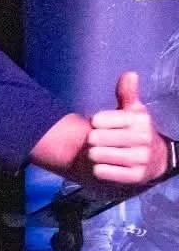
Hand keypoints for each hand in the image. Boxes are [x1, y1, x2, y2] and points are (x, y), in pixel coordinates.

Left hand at [87, 70, 163, 184]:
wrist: (156, 159)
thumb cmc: (137, 131)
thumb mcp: (134, 111)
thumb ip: (127, 94)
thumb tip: (129, 73)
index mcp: (139, 119)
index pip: (98, 120)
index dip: (95, 123)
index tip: (103, 125)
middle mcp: (143, 138)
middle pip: (95, 138)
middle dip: (93, 140)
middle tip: (101, 142)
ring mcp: (140, 158)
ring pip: (96, 155)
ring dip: (94, 155)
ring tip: (104, 153)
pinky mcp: (135, 176)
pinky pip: (101, 172)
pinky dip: (99, 170)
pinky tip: (108, 165)